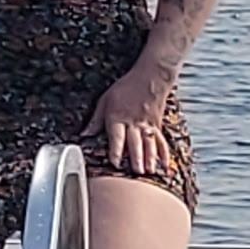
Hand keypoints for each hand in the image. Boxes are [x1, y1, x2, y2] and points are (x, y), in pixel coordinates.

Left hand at [84, 63, 177, 178]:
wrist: (151, 77)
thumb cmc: (127, 87)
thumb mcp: (105, 100)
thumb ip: (95, 120)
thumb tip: (84, 135)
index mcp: (118, 117)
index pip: (117, 136)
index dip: (116, 150)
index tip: (115, 163)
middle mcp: (133, 123)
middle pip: (135, 142)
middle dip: (136, 158)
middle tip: (136, 171)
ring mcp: (147, 125)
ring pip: (149, 144)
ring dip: (150, 158)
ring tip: (149, 171)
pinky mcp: (156, 126)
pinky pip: (161, 142)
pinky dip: (164, 155)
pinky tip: (165, 166)